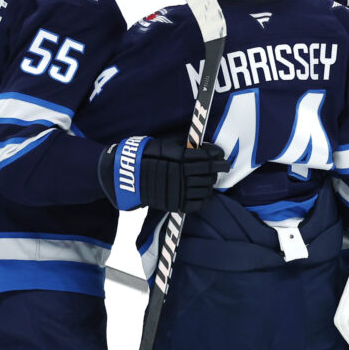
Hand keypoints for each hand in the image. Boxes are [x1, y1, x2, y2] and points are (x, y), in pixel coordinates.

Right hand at [98, 136, 229, 212]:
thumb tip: (202, 147)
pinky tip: (203, 193)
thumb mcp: (161, 145)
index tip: (221, 154)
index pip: (204, 157)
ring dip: (211, 183)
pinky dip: (203, 199)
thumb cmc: (143, 157)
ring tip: (211, 179)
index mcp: (178, 159)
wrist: (125, 176)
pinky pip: (196, 204)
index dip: (216, 155)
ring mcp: (177, 191)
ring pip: (204, 188)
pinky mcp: (174, 204)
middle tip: (224, 166)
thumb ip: (182, 147)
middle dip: (218, 169)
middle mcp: (180, 175)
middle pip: (207, 173)